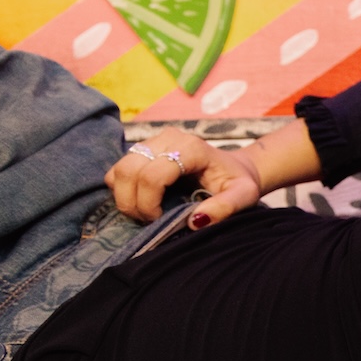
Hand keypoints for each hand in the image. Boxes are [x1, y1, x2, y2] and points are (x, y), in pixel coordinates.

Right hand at [105, 129, 262, 226]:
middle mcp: (168, 139)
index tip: (160, 219)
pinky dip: (122, 190)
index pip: (152, 176)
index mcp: (191, 148)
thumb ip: (226, 207)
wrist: (232, 168)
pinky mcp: (141, 149)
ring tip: (146, 212)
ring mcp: (152, 141)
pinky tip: (142, 200)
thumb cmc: (236, 182)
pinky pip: (116, 171)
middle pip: (129, 171)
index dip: (149, 204)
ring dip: (125, 198)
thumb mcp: (244, 195)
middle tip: (151, 220)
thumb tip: (194, 221)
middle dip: (133, 203)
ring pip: (119, 170)